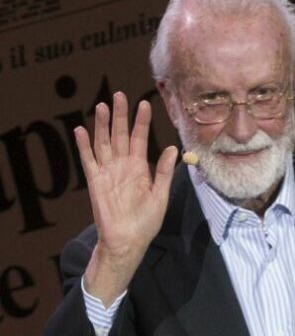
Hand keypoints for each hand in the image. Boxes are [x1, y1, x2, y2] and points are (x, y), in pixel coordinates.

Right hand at [74, 92, 177, 305]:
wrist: (127, 241)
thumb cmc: (146, 221)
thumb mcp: (160, 195)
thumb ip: (164, 172)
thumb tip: (173, 149)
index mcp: (140, 167)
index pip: (140, 138)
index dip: (142, 121)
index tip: (144, 103)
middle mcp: (123, 165)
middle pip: (120, 135)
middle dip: (120, 115)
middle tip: (119, 95)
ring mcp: (107, 172)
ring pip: (103, 142)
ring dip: (102, 125)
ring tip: (102, 106)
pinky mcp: (95, 181)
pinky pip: (88, 160)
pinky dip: (83, 145)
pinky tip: (80, 130)